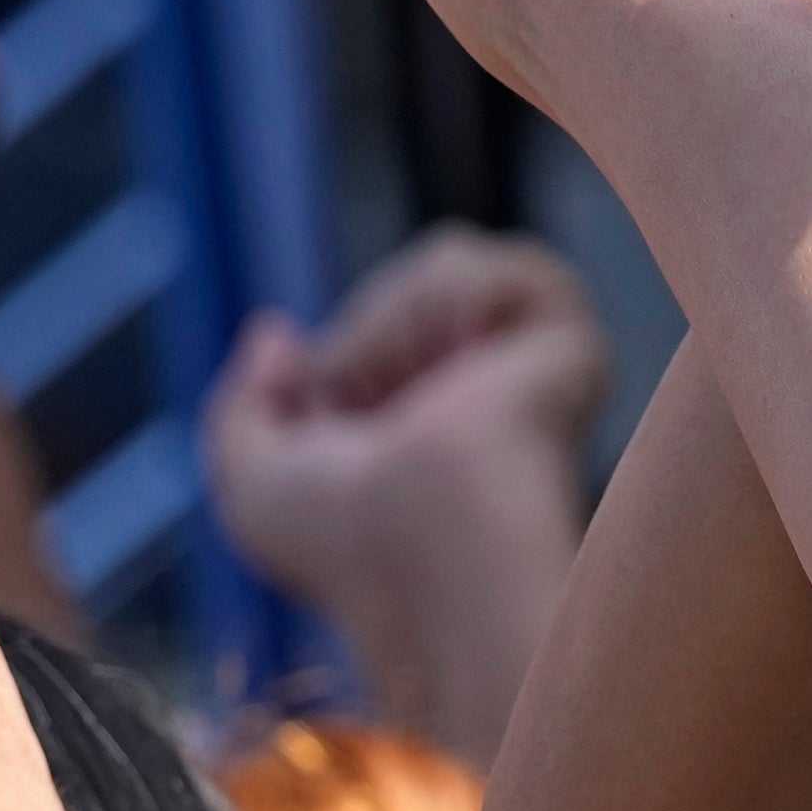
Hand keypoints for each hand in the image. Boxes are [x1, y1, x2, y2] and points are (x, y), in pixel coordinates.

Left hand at [205, 226, 605, 617]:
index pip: (363, 339)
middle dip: (360, 344)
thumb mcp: (248, 481)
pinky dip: (449, 300)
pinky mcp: (573, 348)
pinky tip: (463, 365)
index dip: (328, 373)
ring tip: (422, 399)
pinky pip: (490, 263)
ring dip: (397, 325)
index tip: (332, 428)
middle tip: (380, 423)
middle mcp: (486, 402)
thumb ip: (238, 406)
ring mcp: (534, 374)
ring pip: (443, 265)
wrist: (424, 547)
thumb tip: (275, 331)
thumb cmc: (339, 542)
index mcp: (424, 435)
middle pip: (397, 292)